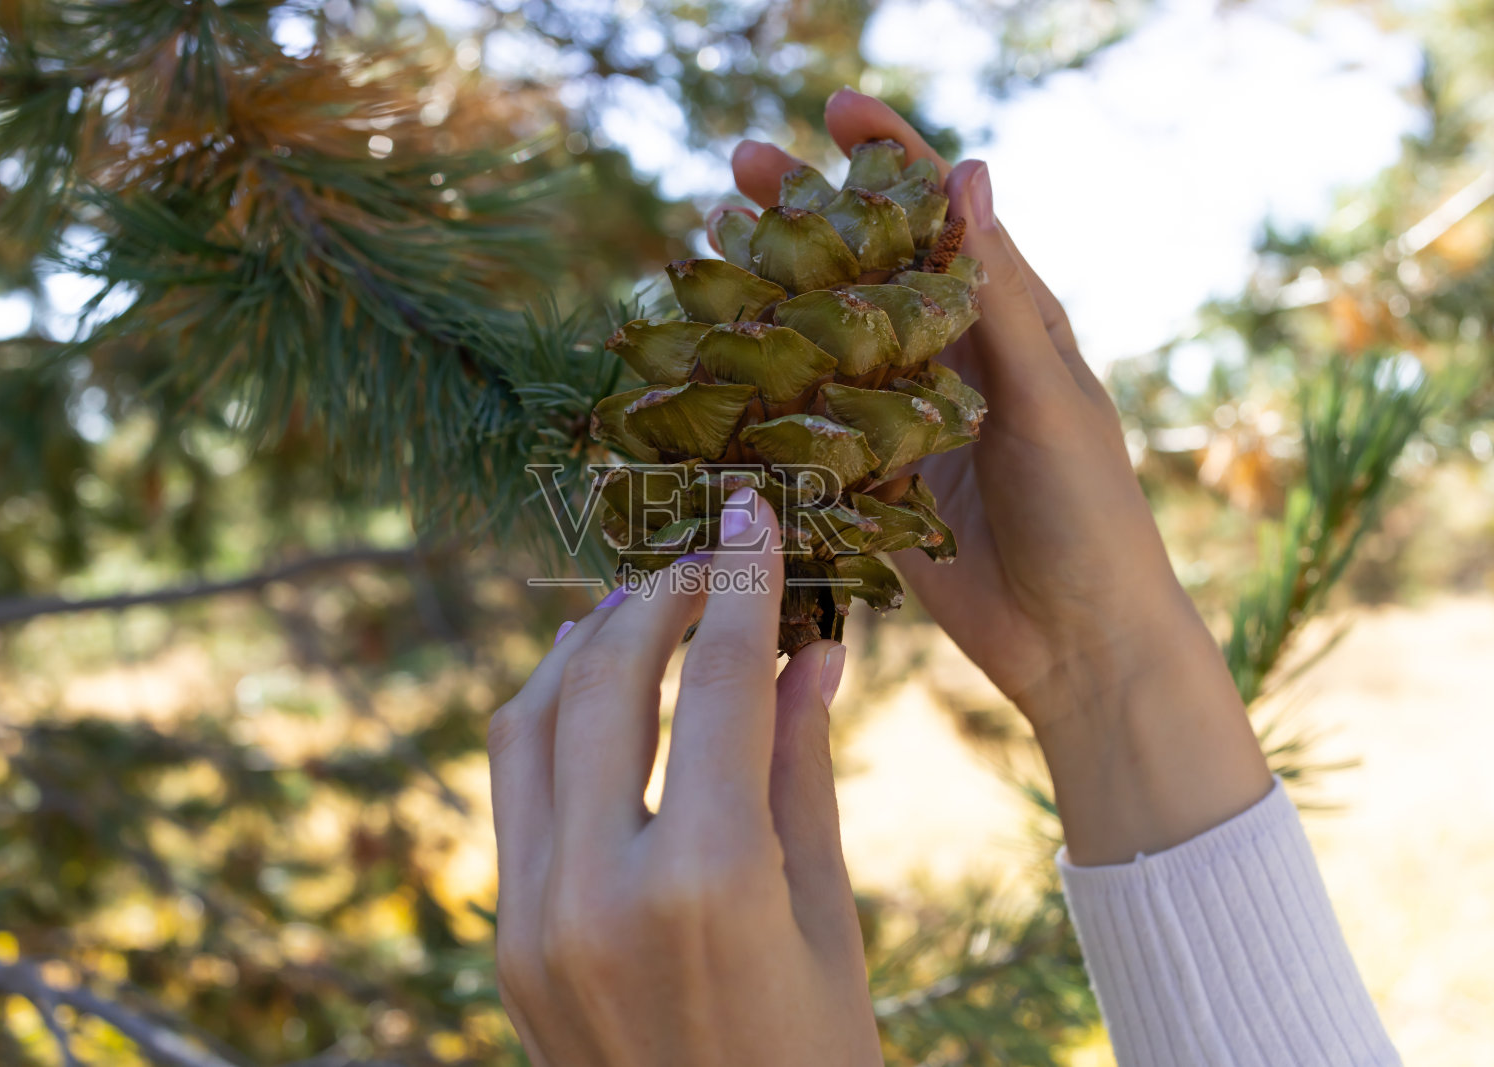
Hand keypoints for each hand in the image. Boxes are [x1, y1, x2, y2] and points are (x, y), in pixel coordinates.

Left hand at [488, 490, 880, 1065]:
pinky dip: (547, 717)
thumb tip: (810, 644)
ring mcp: (533, 919)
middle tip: (705, 553)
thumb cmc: (815, 1062)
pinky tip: (594, 687)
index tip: (753, 509)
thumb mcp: (827, 916)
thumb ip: (800, 764)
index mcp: (706, 885)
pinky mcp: (506, 939)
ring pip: (531, 721)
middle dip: (658, 594)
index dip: (740, 579)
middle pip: (605, 679)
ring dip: (587, 644)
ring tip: (643, 603)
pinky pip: (513, 790)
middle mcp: (597, 892)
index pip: (718, 682)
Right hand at [714, 92, 1270, 863]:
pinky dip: (765, 390)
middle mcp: (949, 356)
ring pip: (826, 335)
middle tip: (738, 167)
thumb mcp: (1047, 399)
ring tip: (706, 249)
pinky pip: (812, 422)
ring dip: (771, 292)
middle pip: (866, 263)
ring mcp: (905, 418)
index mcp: (1005, 320)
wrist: (1079, 642)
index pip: (940, 214)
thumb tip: (968, 172)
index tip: (834, 109)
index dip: (889, 156)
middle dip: (807, 211)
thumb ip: (999, 299)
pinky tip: (713, 365)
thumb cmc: (1088, 514)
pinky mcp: (873, 480)